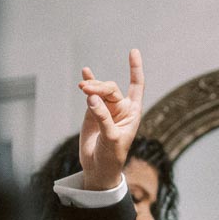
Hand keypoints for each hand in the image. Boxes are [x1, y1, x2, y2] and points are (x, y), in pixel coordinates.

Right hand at [77, 49, 144, 190]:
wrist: (98, 167)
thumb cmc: (112, 155)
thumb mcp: (111, 137)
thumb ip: (103, 117)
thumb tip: (92, 98)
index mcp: (132, 111)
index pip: (136, 85)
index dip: (135, 69)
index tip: (133, 52)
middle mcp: (121, 107)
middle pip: (111, 88)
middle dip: (100, 86)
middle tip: (86, 90)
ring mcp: (106, 108)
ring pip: (99, 90)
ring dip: (91, 86)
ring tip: (82, 87)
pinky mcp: (92, 111)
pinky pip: (90, 93)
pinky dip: (88, 82)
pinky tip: (85, 70)